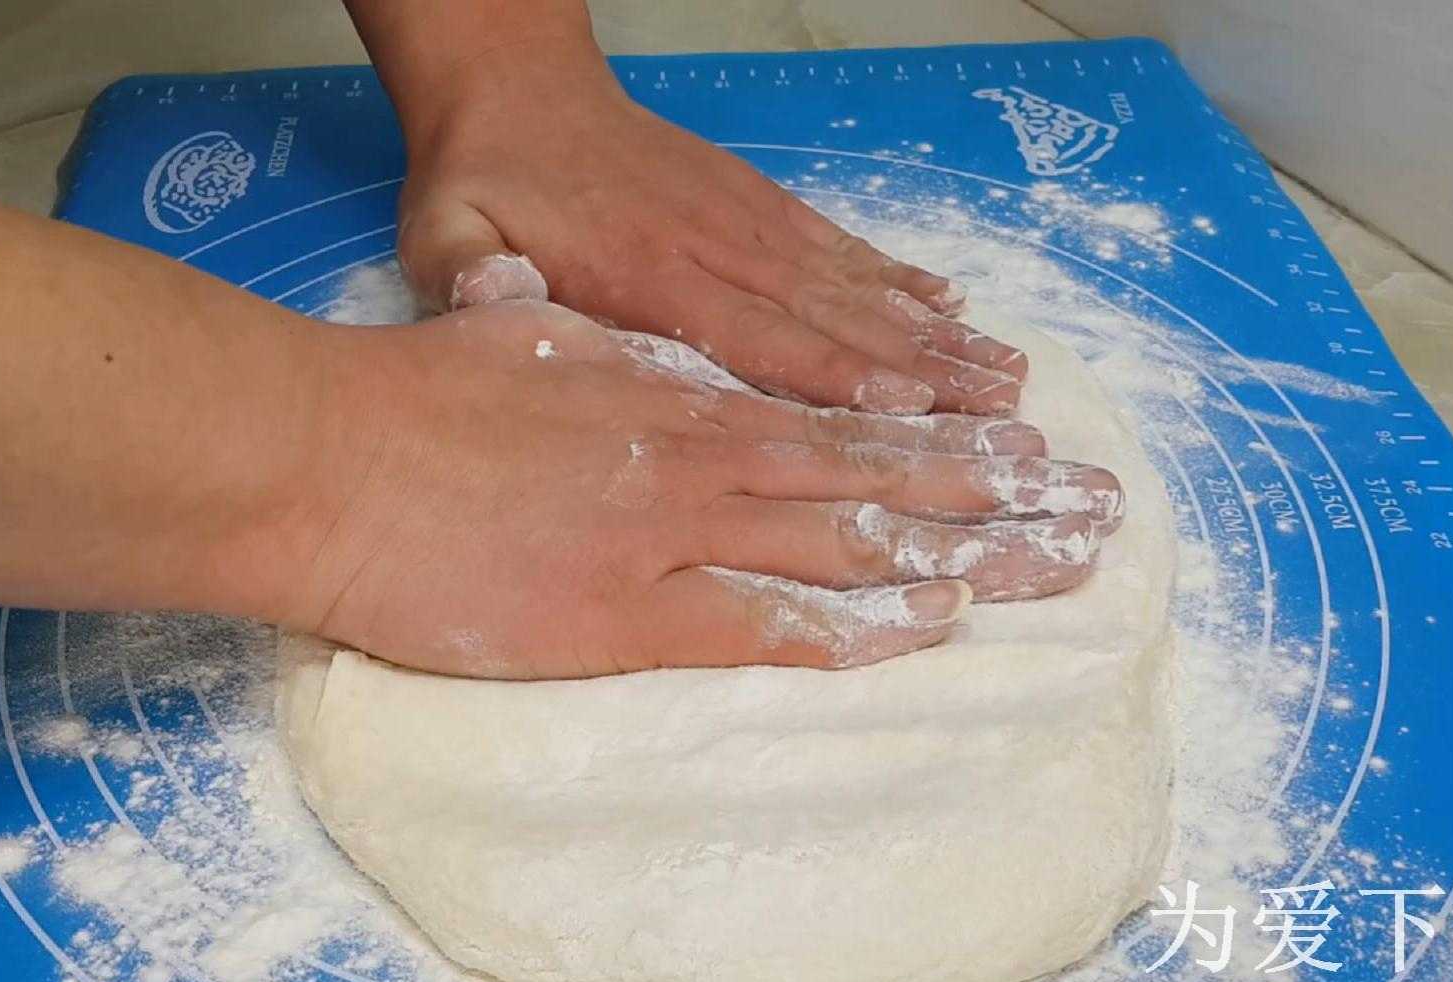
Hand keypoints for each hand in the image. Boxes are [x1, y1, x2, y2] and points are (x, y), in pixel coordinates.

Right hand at [280, 302, 1120, 678]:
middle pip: (883, 477)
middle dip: (1001, 495)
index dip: (944, 435)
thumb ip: (588, 341)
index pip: (846, 414)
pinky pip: (771, 624)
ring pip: (853, 542)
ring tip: (1060, 567)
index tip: (1026, 448)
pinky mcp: (631, 615)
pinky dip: (858, 622)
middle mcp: (705, 454)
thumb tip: (600, 325)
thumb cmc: (415, 393)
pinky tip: (934, 621)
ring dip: (967, 555)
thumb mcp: (520, 332)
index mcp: (684, 388)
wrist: (333, 461)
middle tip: (1094, 511)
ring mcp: (676, 535)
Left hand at [389, 38, 1030, 416]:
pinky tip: (951, 304)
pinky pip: (840, 245)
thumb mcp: (444, 237)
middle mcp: (715, 249)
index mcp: (645, 276)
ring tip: (1007, 376)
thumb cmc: (485, 185)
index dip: (840, 377)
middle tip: (1003, 419)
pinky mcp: (756, 202)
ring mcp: (745, 222)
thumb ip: (466, 282)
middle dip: (925, 373)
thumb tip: (497, 310)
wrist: (516, 91)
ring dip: (934, 334)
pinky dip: (898, 277)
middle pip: (835, 322)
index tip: (918, 409)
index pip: (759, 337)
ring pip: (855, 287)